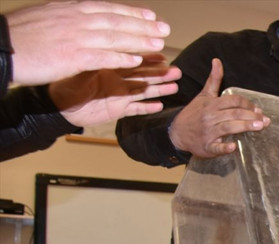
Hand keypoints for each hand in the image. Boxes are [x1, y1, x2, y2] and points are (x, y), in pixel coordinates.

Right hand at [7, 1, 170, 85]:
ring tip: (158, 45)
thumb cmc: (20, 35)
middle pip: (116, 21)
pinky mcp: (72, 56)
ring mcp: (75, 37)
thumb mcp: (46, 17)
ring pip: (114, 37)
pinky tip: (136, 61)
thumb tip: (80, 16)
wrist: (1, 46)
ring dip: (138, 41)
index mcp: (70, 10)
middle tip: (164, 29)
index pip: (107, 9)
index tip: (150, 15)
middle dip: (142, 25)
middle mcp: (76, 20)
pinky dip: (120, 58)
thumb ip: (68, 18)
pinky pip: (102, 57)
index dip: (130, 12)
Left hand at [49, 55, 180, 126]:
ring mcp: (119, 96)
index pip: (133, 61)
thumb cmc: (65, 86)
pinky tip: (160, 106)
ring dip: (160, 89)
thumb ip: (98, 62)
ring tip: (175, 86)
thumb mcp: (81, 70)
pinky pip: (136, 109)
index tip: (163, 55)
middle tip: (177, 71)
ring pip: (144, 91)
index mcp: (111, 68)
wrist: (58, 107)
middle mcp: (118, 81)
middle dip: (160, 73)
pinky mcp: (118, 110)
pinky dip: (147, 108)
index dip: (149, 58)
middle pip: (144, 75)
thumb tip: (112, 54)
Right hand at [168, 58, 269, 157]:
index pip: (233, 100)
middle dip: (252, 115)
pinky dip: (224, 147)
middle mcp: (210, 117)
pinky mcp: (207, 146)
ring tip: (260, 127)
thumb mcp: (204, 95)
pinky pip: (216, 147)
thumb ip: (213, 80)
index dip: (247, 103)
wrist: (177, 132)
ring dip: (245, 126)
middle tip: (266, 120)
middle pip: (234, 113)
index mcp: (212, 104)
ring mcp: (208, 132)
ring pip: (229, 127)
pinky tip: (234, 146)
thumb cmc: (194, 113)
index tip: (257, 109)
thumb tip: (217, 61)